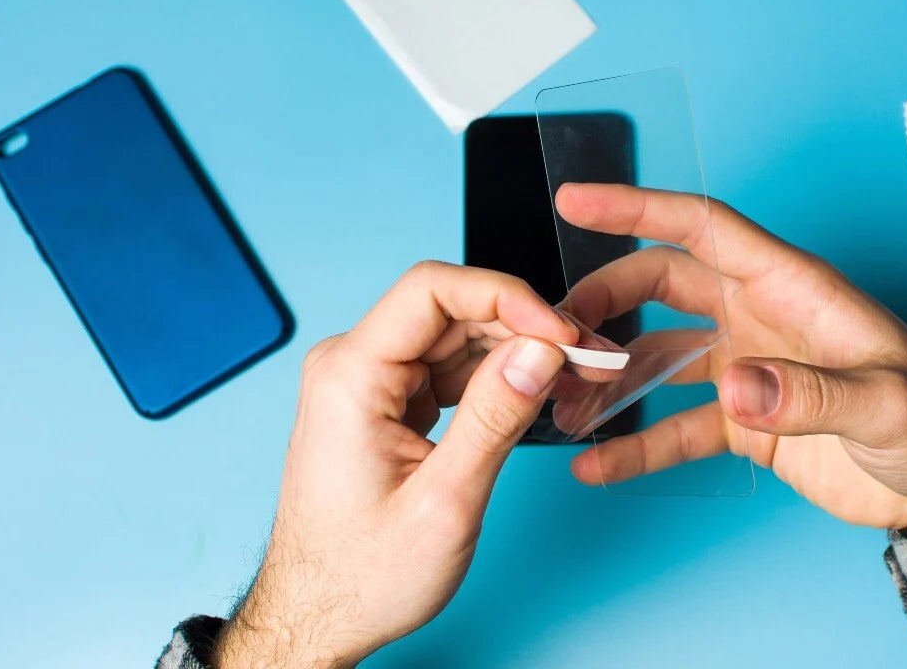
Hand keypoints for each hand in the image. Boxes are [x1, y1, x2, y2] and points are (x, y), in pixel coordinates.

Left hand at [214, 262, 575, 667]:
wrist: (318, 616)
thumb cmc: (362, 576)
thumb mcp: (444, 503)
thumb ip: (496, 419)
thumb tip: (541, 352)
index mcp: (349, 376)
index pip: (432, 290)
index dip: (506, 297)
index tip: (561, 331)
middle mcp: (351, 366)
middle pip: (451, 310)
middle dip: (525, 326)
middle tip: (589, 357)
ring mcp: (368, 382)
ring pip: (456, 337)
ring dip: (518, 351)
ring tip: (576, 375)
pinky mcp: (386, 401)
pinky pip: (448, 368)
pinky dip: (498, 376)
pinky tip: (538, 390)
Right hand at [557, 184, 906, 528]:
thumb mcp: (887, 404)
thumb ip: (812, 393)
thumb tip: (735, 385)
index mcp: (793, 288)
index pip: (703, 228)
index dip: (637, 207)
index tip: (576, 199)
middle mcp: (762, 318)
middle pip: (663, 286)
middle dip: (605, 300)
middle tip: (556, 332)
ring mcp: (751, 369)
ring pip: (660, 355)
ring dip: (613, 375)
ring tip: (565, 405)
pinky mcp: (749, 422)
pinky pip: (679, 425)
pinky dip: (639, 443)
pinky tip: (601, 463)